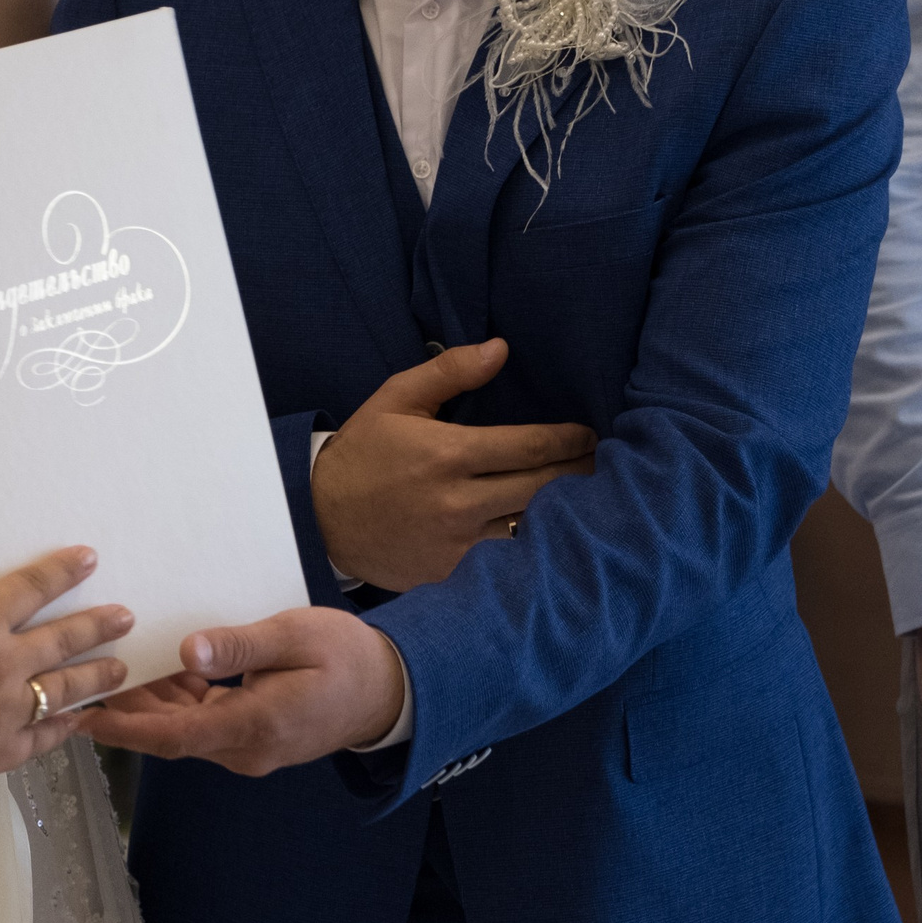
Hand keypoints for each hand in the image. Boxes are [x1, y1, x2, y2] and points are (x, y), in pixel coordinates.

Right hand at [0, 547, 133, 791]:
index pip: (28, 589)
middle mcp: (2, 664)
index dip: (61, 572)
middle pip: (62, 639)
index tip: (88, 559)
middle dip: (97, 626)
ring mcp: (7, 709)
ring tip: (121, 670)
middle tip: (125, 617)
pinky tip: (81, 722)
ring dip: (96, 677)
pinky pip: (44, 737)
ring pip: (65, 688)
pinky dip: (64, 728)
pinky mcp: (1, 749)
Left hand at [84, 608, 406, 776]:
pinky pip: (203, 723)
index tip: (83, 716)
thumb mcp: (295, 636)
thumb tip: (186, 651)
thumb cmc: (347, 656)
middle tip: (88, 675)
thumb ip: (239, 646)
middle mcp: (245, 749)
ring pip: (183, 729)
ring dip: (152, 702)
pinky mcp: (250, 738)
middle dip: (127, 709)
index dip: (123, 727)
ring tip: (118, 664)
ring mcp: (248, 748)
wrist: (389, 690)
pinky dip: (178, 700)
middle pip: (170, 734)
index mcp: (255, 726)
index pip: (173, 735)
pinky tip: (164, 669)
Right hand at [312, 337, 594, 590]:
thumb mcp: (395, 400)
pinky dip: (532, 546)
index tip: (589, 434)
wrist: (318, 520)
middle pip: (543, 487)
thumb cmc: (362, 454)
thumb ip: (449, 371)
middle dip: (579, 473)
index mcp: (448, 453)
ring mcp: (457, 543)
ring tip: (591, 499)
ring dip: (564, 513)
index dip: (569, 440)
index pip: (530, 446)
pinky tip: (553, 536)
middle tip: (602, 463)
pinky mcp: (452, 574)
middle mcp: (458, 501)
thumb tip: (501, 348)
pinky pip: (506, 559)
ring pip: (531, 527)